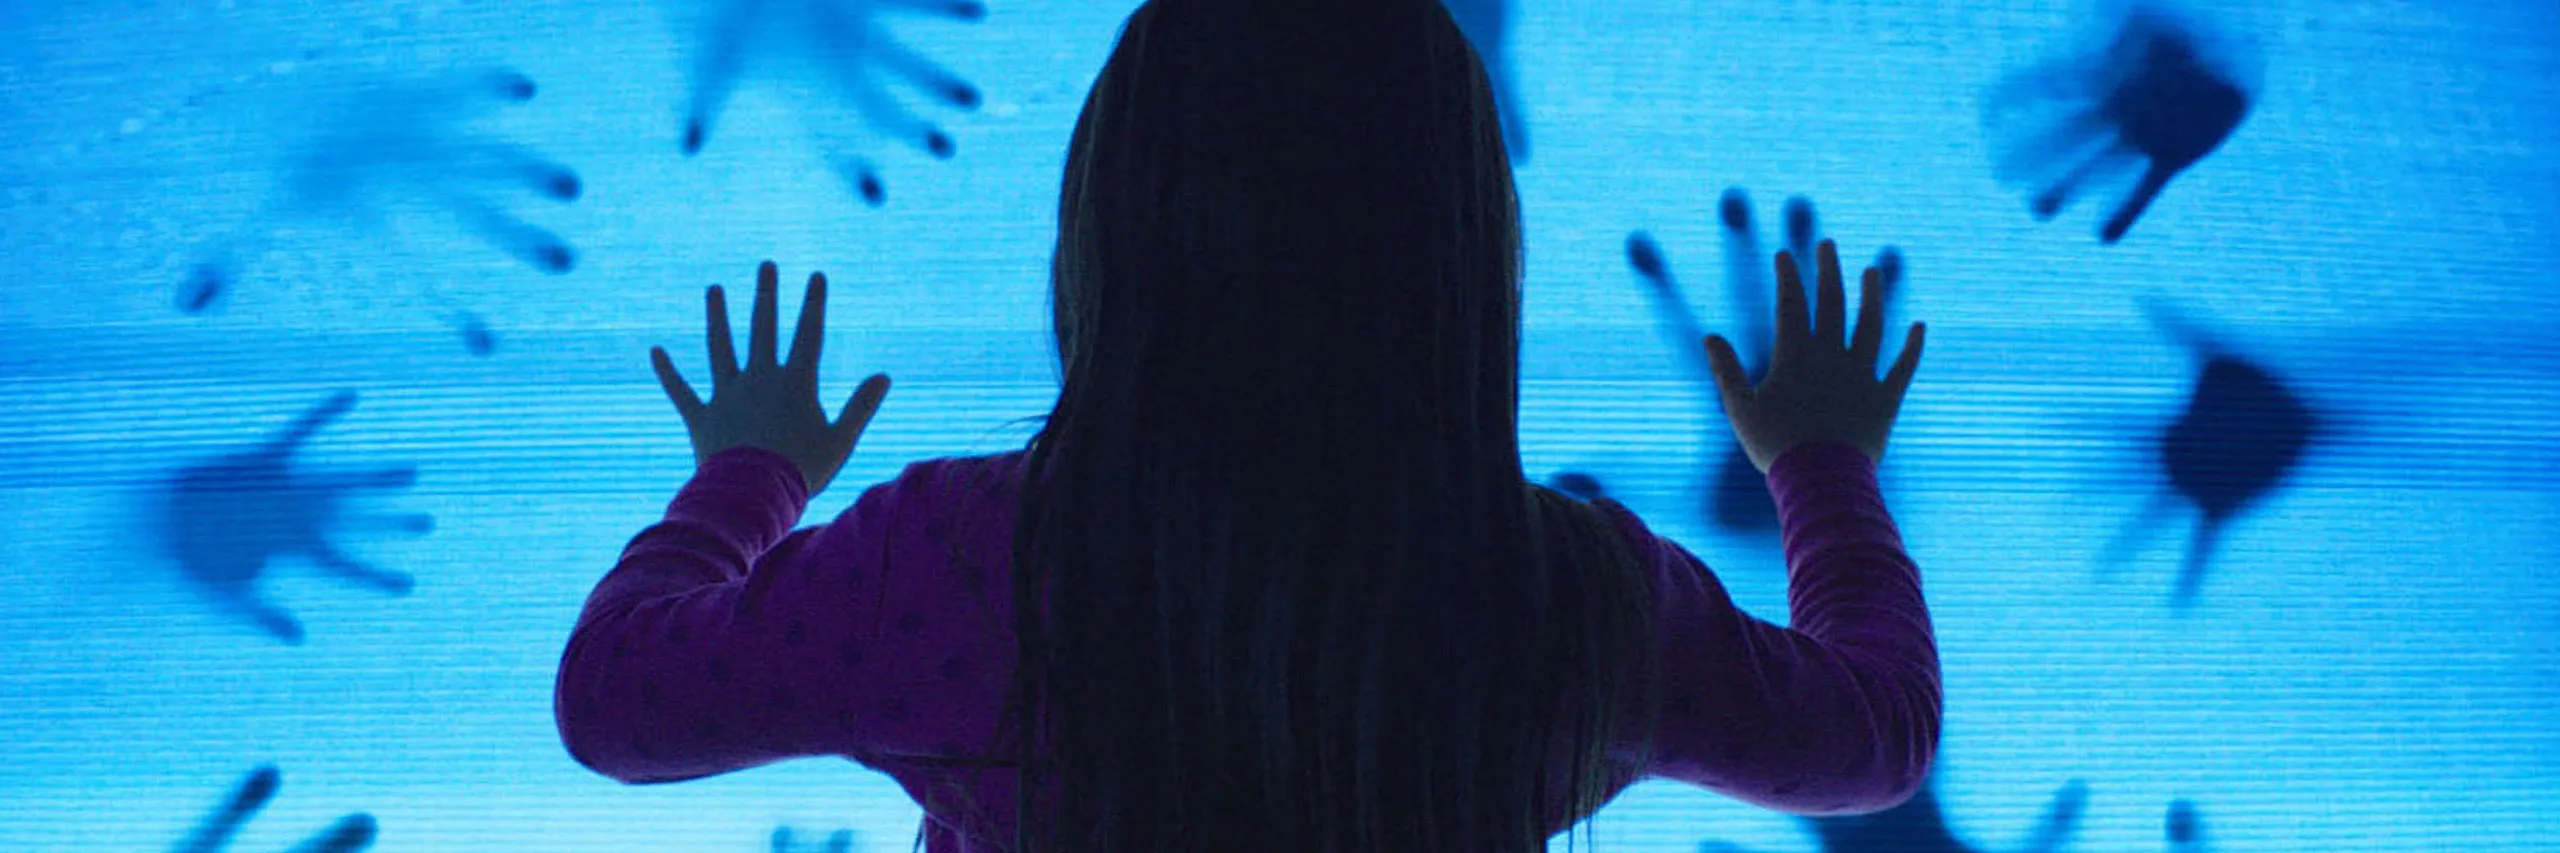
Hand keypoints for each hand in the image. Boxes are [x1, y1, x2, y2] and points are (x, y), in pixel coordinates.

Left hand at [652, 261, 891, 497]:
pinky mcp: (701, 418)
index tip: (816, 276)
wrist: (753, 496)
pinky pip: (681, 391)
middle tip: (766, 265)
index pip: (808, 334)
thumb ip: (861, 406)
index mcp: (795, 384)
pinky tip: (655, 351)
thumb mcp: (841, 440)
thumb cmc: (802, 472)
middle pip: (762, 328)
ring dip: (716, 316)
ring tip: (714, 289)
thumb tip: (884, 376)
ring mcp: (727, 397)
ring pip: (720, 348)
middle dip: (766, 295)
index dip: (813, 303)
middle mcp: (759, 380)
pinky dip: (667, 371)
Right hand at [1703, 240, 1924, 472]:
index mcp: (1795, 356)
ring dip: (1872, 295)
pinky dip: (1912, 346)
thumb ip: (1726, 370)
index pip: (1791, 305)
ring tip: (1872, 272)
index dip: (1788, 277)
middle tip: (1828, 245)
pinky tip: (1919, 326)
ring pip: (1871, 325)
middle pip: (1832, 303)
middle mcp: (1832, 357)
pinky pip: (1903, 367)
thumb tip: (1710, 337)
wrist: (1821, 480)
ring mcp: (1862, 375)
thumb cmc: (1775, 448)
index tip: (1785, 255)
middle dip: (1828, 270)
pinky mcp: (1885, 399)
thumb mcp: (1740, 409)